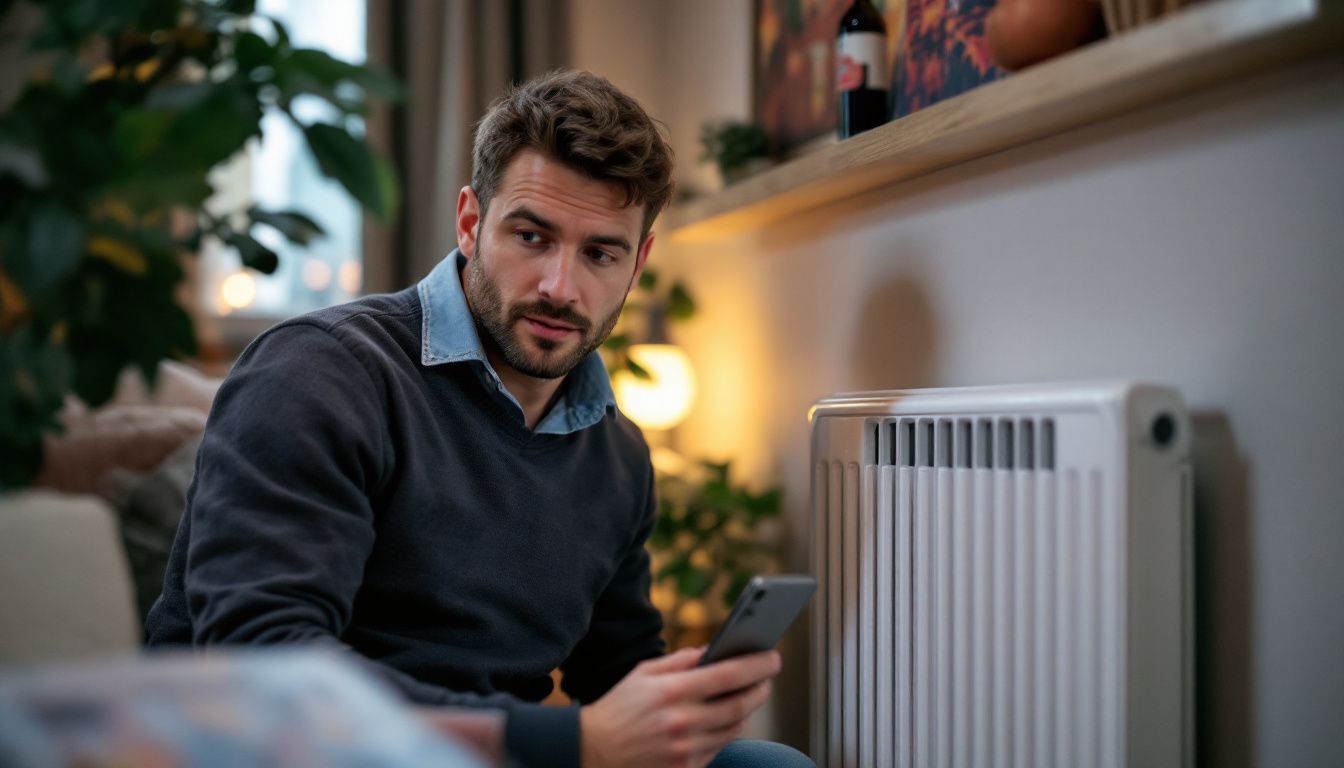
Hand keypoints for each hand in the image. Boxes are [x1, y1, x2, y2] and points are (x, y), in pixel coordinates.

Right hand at [579, 645, 780, 767]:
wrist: (592, 753)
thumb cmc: (618, 708)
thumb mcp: (643, 674)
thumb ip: (681, 660)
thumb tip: (714, 650)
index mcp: (672, 692)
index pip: (729, 675)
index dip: (757, 665)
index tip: (773, 657)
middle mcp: (682, 722)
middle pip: (740, 705)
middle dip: (760, 688)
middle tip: (766, 678)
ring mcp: (686, 751)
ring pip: (735, 728)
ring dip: (745, 710)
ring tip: (748, 695)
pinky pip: (719, 748)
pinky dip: (726, 732)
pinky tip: (724, 719)